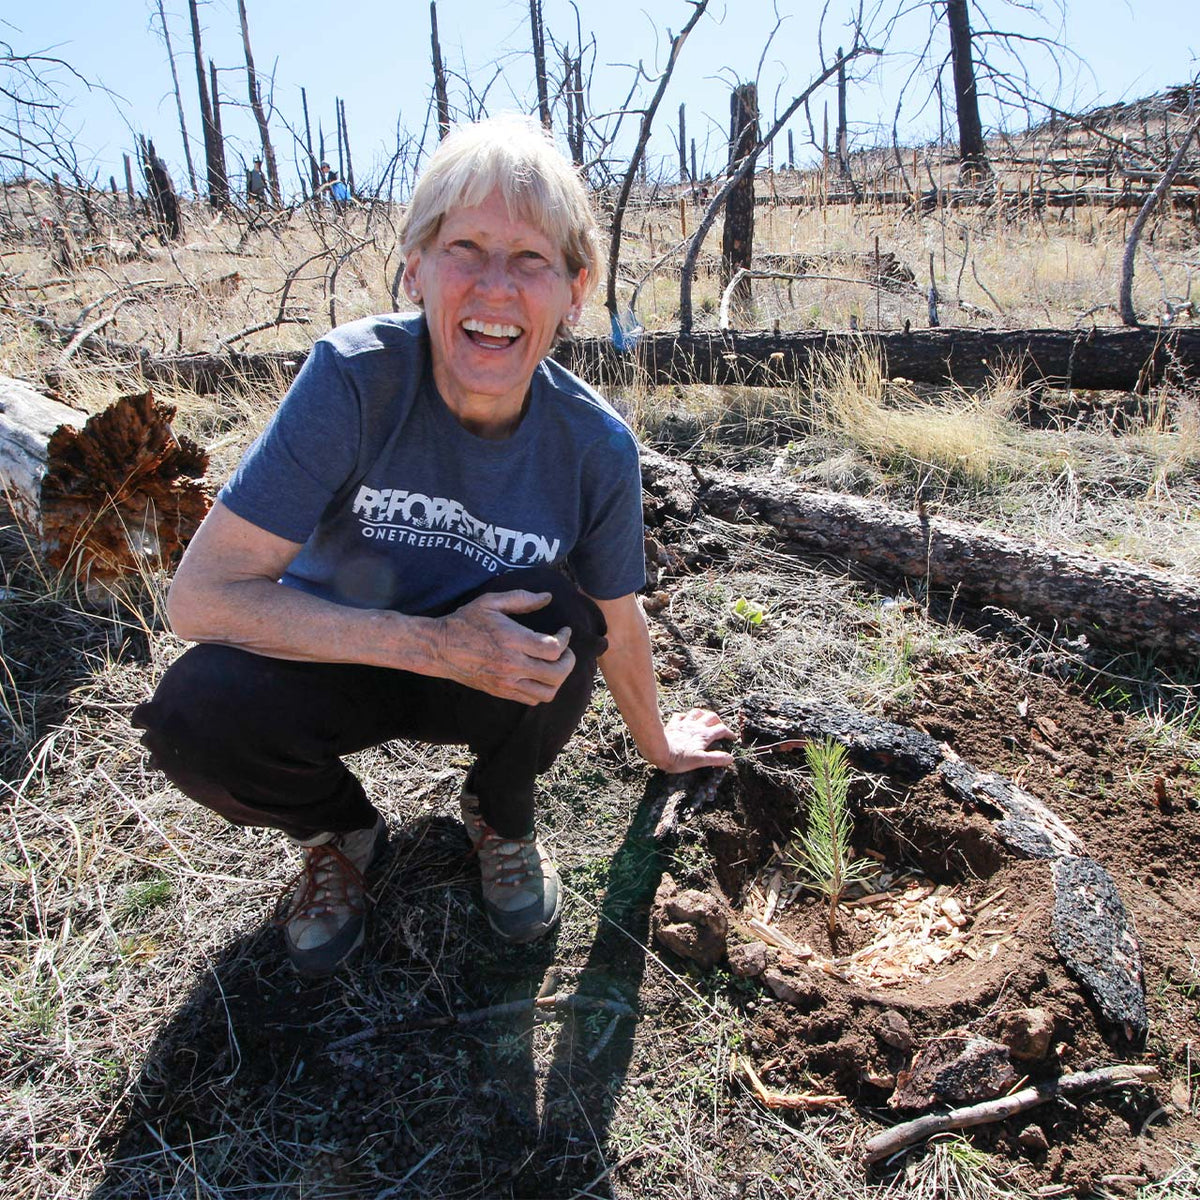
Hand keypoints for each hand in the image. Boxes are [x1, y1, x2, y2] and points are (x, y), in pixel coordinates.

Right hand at [435, 590, 573, 703]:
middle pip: (556, 673)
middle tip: (565, 650)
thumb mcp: (490, 601)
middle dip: (568, 661)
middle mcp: (512, 665)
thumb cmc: (465, 621)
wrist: (439, 649)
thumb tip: (547, 597)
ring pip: (547, 692)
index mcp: (512, 640)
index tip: (564, 631)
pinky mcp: (501, 692)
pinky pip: (532, 699)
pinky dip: (542, 689)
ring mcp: (507, 682)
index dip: (566, 640)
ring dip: (558, 679)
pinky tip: (538, 674)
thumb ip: (521, 598)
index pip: (553, 649)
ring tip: (554, 664)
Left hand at [655, 707, 735, 772]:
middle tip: (720, 727)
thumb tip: (731, 758)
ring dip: (702, 714)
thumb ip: (716, 758)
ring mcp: (684, 723)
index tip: (732, 738)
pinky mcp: (673, 724)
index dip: (729, 733)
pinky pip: (680, 715)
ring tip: (704, 719)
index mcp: (704, 735)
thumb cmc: (679, 758)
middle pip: (711, 716)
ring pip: (697, 712)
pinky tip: (684, 719)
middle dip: (718, 721)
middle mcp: (696, 726)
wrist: (659, 750)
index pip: (721, 729)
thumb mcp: (700, 761)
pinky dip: (684, 716)